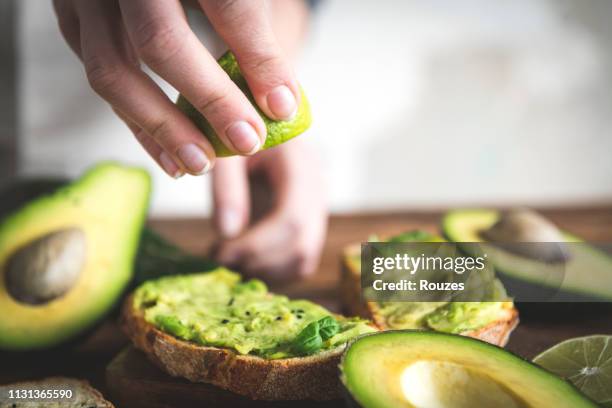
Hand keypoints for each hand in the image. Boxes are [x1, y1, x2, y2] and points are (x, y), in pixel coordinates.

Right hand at [53, 0, 300, 176]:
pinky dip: (137, 125)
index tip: (282, 107)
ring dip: (162, 128)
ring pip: (113, 70)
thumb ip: (252, 30)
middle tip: (247, 141)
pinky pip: (98, 79)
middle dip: (210, 100)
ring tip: (202, 163)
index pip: (228, 6)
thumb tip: (280, 102)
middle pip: (160, 41)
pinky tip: (170, 156)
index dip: (258, 58)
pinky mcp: (71, 18)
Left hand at [213, 140, 327, 280]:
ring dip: (265, 271)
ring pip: (303, 260)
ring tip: (228, 260)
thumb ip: (226, 187)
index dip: (257, 246)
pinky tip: (242, 260)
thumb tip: (227, 233)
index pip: (292, 219)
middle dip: (259, 263)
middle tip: (220, 261)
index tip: (220, 253)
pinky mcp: (308, 223)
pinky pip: (298, 261)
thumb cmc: (236, 131)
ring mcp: (317, 207)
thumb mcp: (225, 149)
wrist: (254, 123)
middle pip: (302, 246)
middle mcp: (317, 188)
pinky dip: (270, 270)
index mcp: (300, 163)